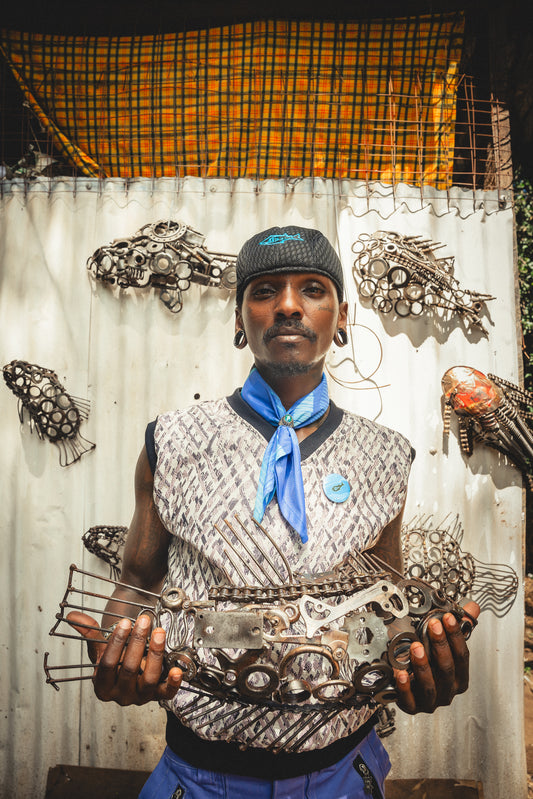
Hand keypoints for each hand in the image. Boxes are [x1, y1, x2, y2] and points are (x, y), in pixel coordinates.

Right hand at [67, 611, 182, 705]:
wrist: (131, 670)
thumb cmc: (116, 659)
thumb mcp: (101, 648)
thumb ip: (89, 632)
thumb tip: (73, 616)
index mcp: (103, 686)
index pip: (108, 664)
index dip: (116, 643)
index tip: (124, 623)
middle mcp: (121, 695)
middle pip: (129, 669)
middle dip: (137, 642)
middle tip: (144, 622)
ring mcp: (140, 697)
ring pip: (149, 679)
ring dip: (155, 654)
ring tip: (159, 633)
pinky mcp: (157, 696)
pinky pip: (166, 694)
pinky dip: (172, 683)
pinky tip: (176, 670)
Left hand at [393, 600, 479, 713]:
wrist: (413, 691)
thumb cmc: (431, 667)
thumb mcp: (446, 647)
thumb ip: (460, 628)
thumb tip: (472, 608)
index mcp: (459, 678)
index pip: (462, 656)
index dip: (456, 636)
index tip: (448, 618)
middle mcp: (447, 691)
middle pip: (447, 668)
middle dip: (440, 645)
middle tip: (433, 626)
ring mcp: (431, 701)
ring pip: (430, 685)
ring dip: (423, 665)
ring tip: (416, 647)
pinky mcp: (412, 707)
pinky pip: (409, 699)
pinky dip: (405, 686)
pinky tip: (401, 672)